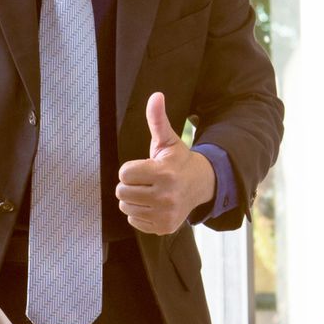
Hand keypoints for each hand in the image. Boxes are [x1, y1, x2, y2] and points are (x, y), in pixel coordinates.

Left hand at [116, 92, 215, 234]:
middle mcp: (165, 196)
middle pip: (122, 192)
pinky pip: (134, 221)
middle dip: (130, 184)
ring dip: (133, 199)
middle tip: (145, 181)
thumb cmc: (179, 161)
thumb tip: (156, 96)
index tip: (145, 167)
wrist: (201, 185)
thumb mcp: (168, 140)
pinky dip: (140, 213)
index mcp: (163, 173)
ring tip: (149, 192)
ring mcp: (165, 214)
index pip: (125, 173)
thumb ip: (157, 119)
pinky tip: (153, 204)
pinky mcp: (163, 227)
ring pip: (126, 207)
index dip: (131, 169)